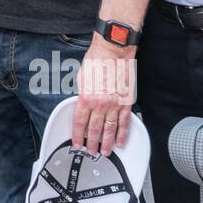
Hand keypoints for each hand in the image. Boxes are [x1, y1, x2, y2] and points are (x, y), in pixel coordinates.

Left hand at [71, 33, 137, 156]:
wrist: (114, 50)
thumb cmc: (97, 60)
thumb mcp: (81, 78)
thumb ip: (82, 94)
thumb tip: (82, 105)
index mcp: (86, 98)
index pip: (79, 122)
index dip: (77, 136)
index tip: (77, 143)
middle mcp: (100, 104)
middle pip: (94, 129)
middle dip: (92, 143)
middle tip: (91, 152)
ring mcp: (114, 104)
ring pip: (110, 129)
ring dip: (107, 143)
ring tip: (105, 152)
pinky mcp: (126, 102)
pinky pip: (124, 122)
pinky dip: (122, 134)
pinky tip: (120, 142)